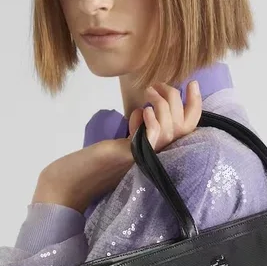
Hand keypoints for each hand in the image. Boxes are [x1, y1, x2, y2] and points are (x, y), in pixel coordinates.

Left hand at [32, 80, 201, 212]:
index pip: (189, 128)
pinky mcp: (131, 157)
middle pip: (184, 126)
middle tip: (157, 86)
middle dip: (175, 98)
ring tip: (148, 93)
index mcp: (160, 152)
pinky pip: (152, 139)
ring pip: (172, 129)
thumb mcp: (125, 141)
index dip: (195, 104)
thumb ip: (139, 130)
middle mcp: (159, 157)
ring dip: (162, 104)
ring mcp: (147, 158)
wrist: (71, 183)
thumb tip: (145, 109)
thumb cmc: (96, 162)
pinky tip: (142, 111)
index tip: (192, 83)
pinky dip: (151, 122)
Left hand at [127, 80, 201, 151]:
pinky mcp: (146, 148)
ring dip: (156, 98)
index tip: (192, 83)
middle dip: (170, 92)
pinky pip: (154, 128)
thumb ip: (167, 109)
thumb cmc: (138, 133)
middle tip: (156, 85)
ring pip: (166, 117)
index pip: (194, 117)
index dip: (196, 99)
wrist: (119, 153)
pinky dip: (149, 115)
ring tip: (148, 92)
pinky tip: (142, 110)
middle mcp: (173, 142)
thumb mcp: (156, 119)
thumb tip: (173, 90)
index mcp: (178, 135)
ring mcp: (160, 146)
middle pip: (180, 112)